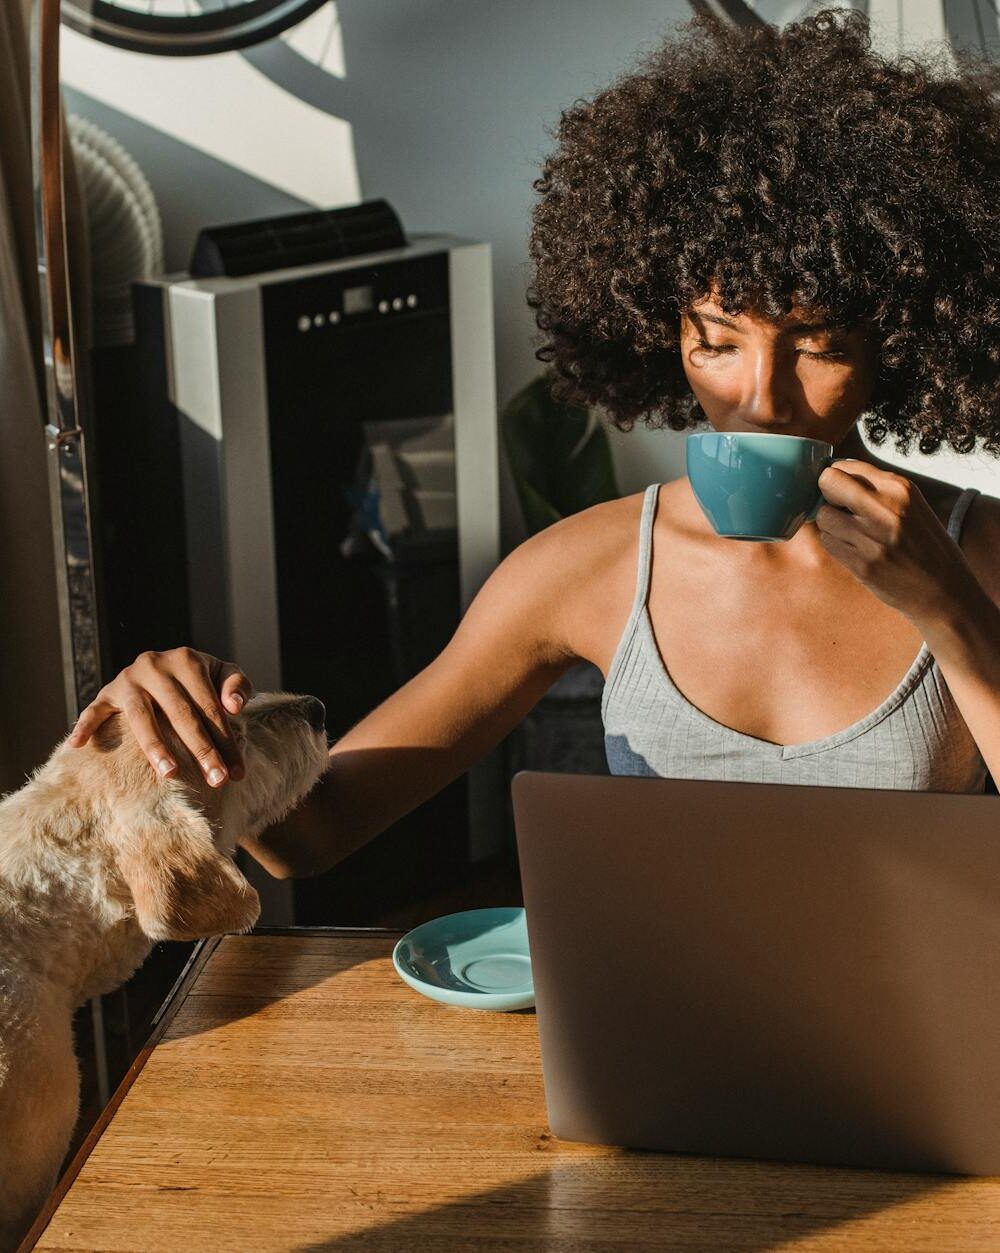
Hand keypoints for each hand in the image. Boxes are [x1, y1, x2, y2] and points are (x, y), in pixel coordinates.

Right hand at [67, 647, 252, 785]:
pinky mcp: (107, 692)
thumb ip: (237, 684)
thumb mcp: (223, 673)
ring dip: (156, 746)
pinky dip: (85, 726)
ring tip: (170, 774)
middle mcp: (155, 665)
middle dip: (201, 750)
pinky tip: (78, 746)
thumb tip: (235, 706)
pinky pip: (94, 710)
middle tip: (216, 781)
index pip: (211, 708)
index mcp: (187, 660)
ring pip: (141, 717)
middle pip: (181, 714)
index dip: (226, 741)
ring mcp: (128, 679)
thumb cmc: (200, 679)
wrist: (165, 665)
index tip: (237, 773)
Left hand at [814, 460, 977, 622]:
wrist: (944, 589)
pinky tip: (853, 549)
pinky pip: (828, 543)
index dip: (836, 479)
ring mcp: (873, 538)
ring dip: (830, 524)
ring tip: (850, 533)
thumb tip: (833, 475)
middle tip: (838, 508)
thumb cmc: (925, 545)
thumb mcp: (911, 505)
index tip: (839, 490)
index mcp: (900, 488)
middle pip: (828, 483)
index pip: (844, 467)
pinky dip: (835, 544)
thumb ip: (876, 489)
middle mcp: (886, 509)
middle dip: (826, 495)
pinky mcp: (862, 564)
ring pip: (823, 516)